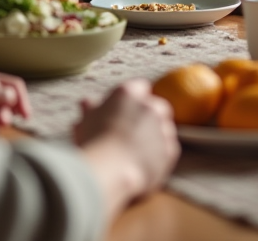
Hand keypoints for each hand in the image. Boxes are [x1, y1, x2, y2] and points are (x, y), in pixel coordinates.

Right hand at [76, 80, 179, 220]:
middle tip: (131, 132)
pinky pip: (167, 149)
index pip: (138, 88)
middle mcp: (151, 105)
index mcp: (129, 93)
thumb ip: (91, 109)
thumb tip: (88, 103)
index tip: (123, 112)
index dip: (132, 101)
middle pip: (156, 106)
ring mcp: (164, 126)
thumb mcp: (86, 121)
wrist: (110, 169)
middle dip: (148, 116)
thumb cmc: (93, 142)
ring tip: (135, 152)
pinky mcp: (171, 148)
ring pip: (164, 128)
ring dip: (155, 136)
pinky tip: (143, 164)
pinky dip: (159, 154)